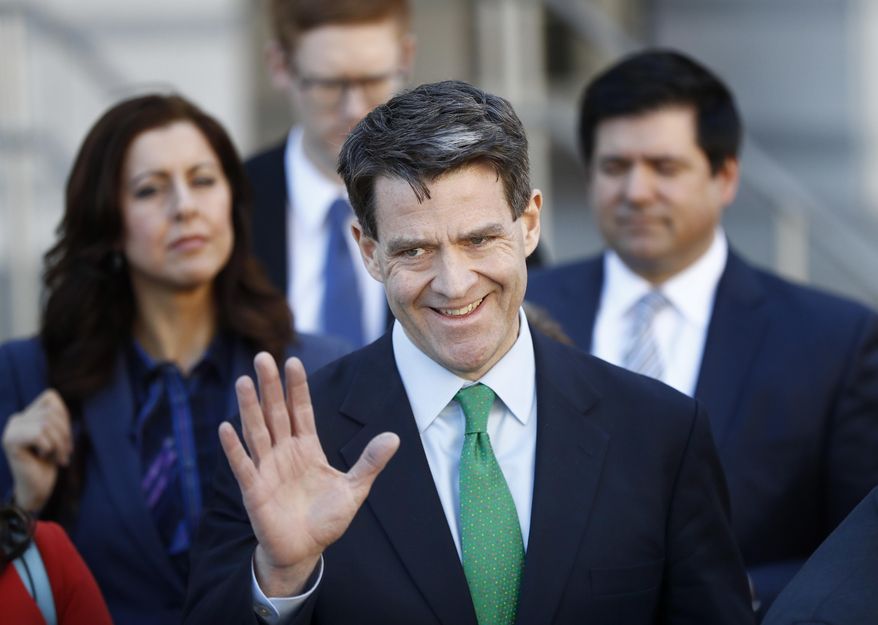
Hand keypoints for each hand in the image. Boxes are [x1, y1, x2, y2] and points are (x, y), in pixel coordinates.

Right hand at [2, 389, 72, 511]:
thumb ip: (55, 415)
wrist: (38, 487)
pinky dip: (49, 447)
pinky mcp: (10, 441)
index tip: (65, 436)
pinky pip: (38, 434)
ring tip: (58, 457)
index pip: (50, 398)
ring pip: (46, 424)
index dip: (64, 414)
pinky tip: (44, 457)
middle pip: (51, 412)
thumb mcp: (58, 434)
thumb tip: (52, 394)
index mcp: (27, 414)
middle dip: (65, 433)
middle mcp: (17, 419)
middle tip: (66, 452)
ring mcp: (11, 429)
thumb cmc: (50, 461)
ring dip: (59, 443)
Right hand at [219, 353, 398, 596]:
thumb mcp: (355, 489)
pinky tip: (227, 427)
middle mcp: (284, 452)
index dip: (297, 388)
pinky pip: (243, 465)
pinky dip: (234, 448)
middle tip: (263, 356)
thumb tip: (394, 437)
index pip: (301, 411)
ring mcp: (267, 469)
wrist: (304, 551)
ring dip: (250, 407)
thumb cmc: (326, 519)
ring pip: (257, 432)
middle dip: (270, 386)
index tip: (294, 362)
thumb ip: (370, 462)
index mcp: (307, 448)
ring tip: (245, 381)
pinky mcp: (254, 490)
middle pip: (276, 413)